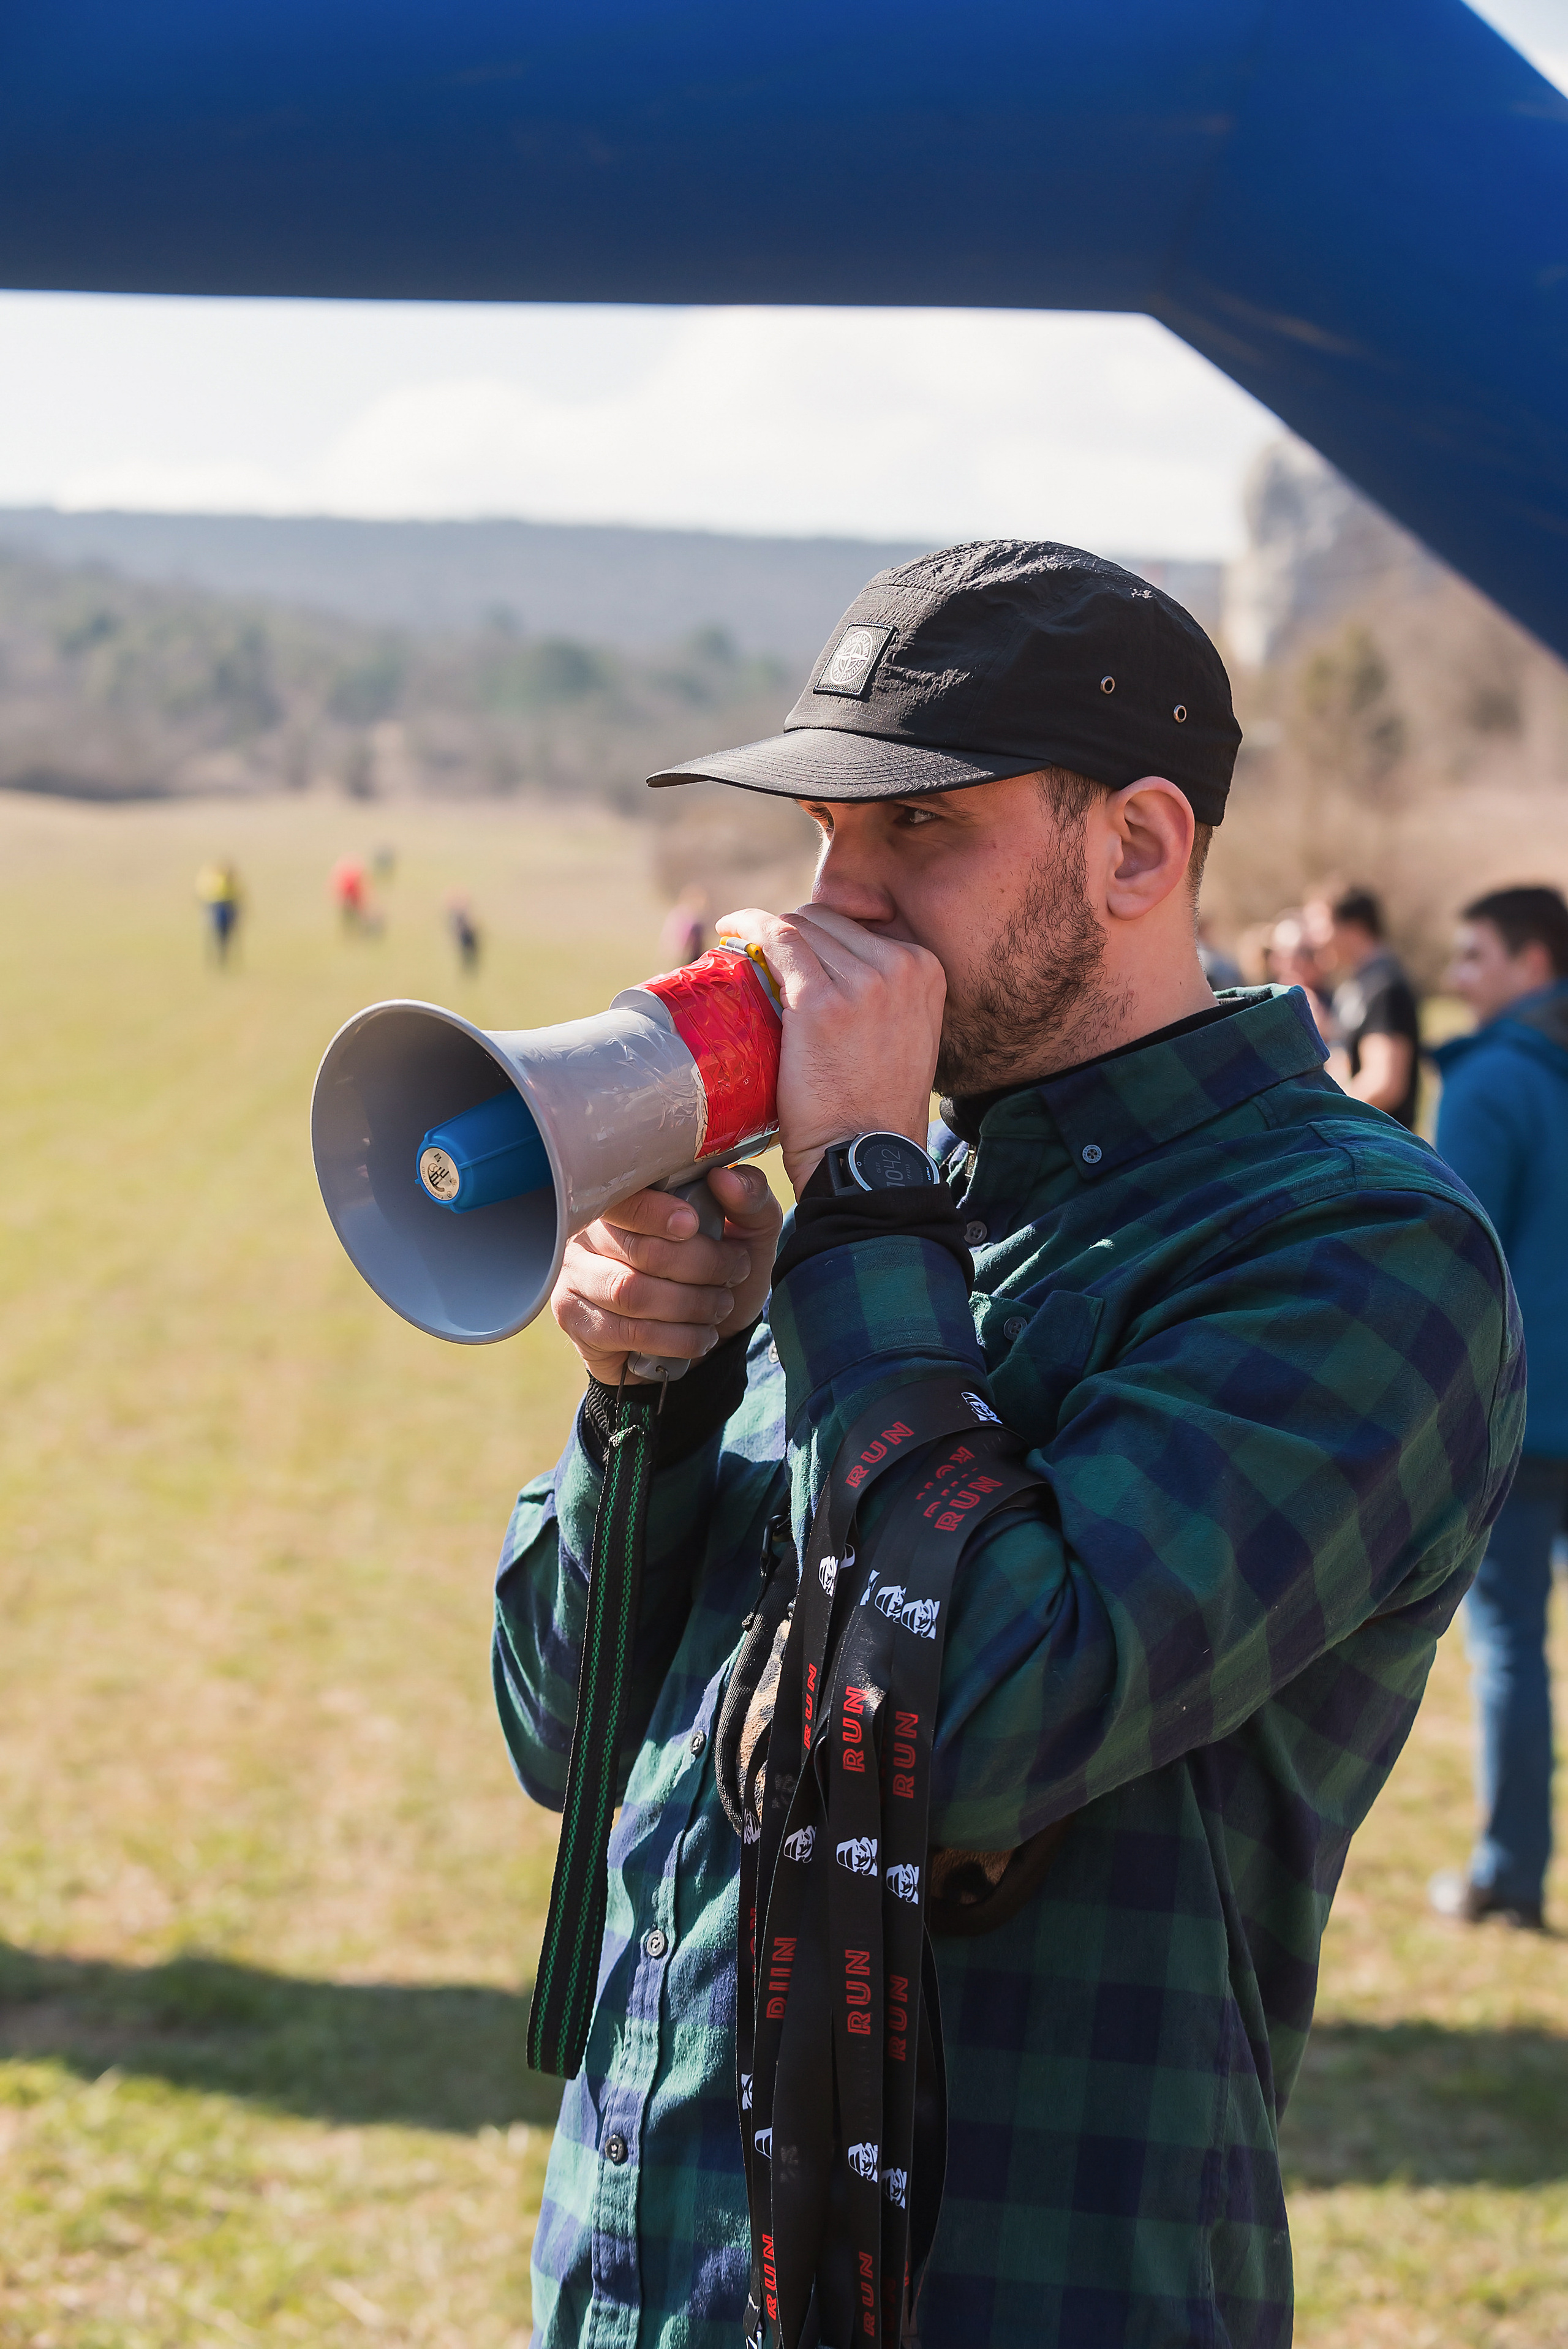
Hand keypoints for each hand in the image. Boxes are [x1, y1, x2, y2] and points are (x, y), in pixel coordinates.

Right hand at [551, 1162, 782, 1385]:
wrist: (707, 1333)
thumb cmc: (719, 1269)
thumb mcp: (747, 1229)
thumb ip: (748, 1196)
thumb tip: (726, 1177)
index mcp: (622, 1199)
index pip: (623, 1199)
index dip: (656, 1213)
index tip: (693, 1225)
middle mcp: (586, 1234)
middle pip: (639, 1250)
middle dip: (700, 1266)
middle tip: (731, 1274)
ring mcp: (574, 1278)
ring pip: (632, 1293)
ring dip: (691, 1305)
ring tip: (720, 1306)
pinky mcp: (577, 1322)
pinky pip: (628, 1332)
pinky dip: (677, 1338)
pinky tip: (701, 1336)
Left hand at [715, 906, 945, 1194]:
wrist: (867, 1158)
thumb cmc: (874, 1110)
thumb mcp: (902, 1036)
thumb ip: (883, 998)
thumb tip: (835, 971)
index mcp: (925, 969)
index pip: (859, 925)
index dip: (818, 933)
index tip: (790, 947)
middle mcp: (901, 966)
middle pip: (827, 920)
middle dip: (791, 932)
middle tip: (761, 954)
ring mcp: (864, 982)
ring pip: (800, 926)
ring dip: (766, 932)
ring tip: (740, 950)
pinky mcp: (819, 1001)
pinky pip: (777, 939)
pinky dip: (747, 926)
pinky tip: (728, 931)